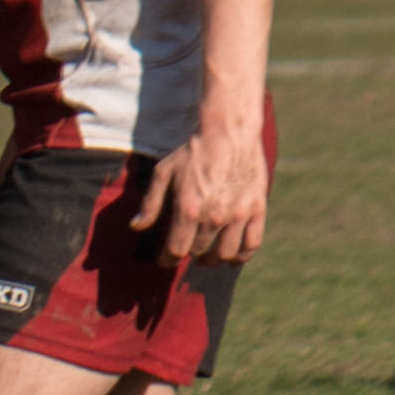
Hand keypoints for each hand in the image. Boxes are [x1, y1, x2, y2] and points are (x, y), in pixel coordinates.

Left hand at [135, 121, 269, 265]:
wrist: (229, 134)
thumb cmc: (192, 152)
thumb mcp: (163, 173)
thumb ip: (150, 203)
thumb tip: (136, 227)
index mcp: (188, 209)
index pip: (176, 249)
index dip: (167, 260)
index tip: (164, 261)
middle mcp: (214, 217)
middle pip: (200, 252)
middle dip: (189, 254)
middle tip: (185, 249)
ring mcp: (238, 215)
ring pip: (226, 253)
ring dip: (213, 259)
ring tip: (206, 255)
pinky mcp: (257, 210)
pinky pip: (252, 244)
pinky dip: (242, 255)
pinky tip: (232, 256)